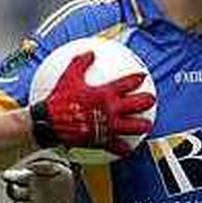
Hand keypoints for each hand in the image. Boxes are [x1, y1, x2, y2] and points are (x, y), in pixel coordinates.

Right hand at [2, 157, 74, 202]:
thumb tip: (29, 168)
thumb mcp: (58, 165)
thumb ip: (44, 165)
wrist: (80, 189)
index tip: (10, 175)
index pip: (12, 177)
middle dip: (15, 191)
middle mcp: (29, 192)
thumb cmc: (68, 174)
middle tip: (28, 189)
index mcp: (30, 177)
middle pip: (12, 192)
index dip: (10, 176)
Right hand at [30, 51, 155, 155]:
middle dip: (148, 101)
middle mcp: (111, 109)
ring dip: (143, 126)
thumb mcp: (68, 76)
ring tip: (148, 125)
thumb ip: (80, 63)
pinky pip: (117, 146)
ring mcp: (109, 126)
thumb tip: (90, 52)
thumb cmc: (59, 100)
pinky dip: (124, 149)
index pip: (127, 83)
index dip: (137, 79)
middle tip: (152, 99)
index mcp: (105, 93)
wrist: (49, 123)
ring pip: (133, 127)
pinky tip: (128, 150)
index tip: (142, 76)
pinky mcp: (103, 139)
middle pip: (137, 104)